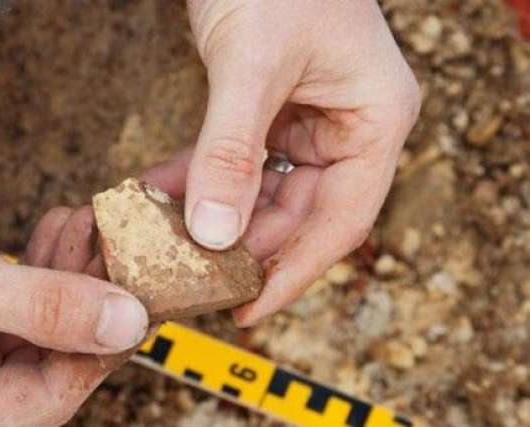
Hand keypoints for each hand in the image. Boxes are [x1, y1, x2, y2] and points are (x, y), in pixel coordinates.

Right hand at [0, 136, 147, 425]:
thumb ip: (46, 306)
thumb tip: (127, 322)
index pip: (53, 394)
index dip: (101, 345)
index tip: (141, 296)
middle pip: (56, 358)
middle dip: (90, 299)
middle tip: (118, 250)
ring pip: (48, 323)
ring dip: (73, 274)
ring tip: (89, 225)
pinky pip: (28, 298)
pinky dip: (48, 263)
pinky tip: (61, 227)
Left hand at [145, 0, 420, 325]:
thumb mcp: (251, 64)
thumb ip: (232, 150)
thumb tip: (214, 233)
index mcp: (374, 119)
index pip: (342, 219)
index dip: (295, 271)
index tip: (248, 309)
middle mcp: (348, 126)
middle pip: (298, 212)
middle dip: (241, 244)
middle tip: (190, 276)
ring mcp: (310, 120)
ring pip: (263, 192)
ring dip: (215, 213)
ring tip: (166, 237)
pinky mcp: (272, 111)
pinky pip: (239, 161)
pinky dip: (203, 177)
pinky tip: (163, 193)